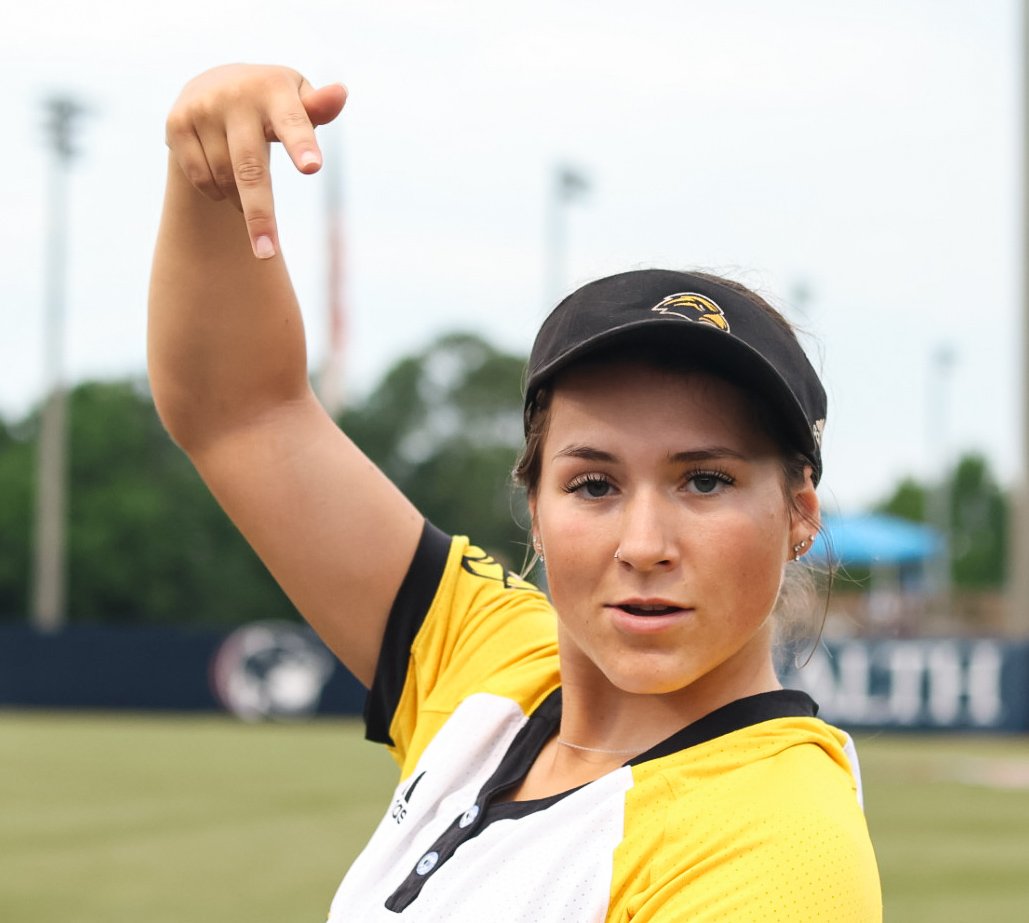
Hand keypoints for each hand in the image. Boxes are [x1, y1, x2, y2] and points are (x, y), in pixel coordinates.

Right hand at [165, 64, 346, 258]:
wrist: (214, 83)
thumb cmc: (273, 102)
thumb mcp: (297, 101)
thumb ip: (319, 108)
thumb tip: (340, 93)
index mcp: (274, 91)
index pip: (293, 122)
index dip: (301, 145)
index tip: (313, 168)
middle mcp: (235, 97)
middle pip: (250, 169)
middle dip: (260, 215)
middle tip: (268, 254)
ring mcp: (202, 109)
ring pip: (225, 179)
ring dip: (241, 200)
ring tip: (250, 194)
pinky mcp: (177, 123)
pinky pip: (201, 178)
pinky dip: (216, 192)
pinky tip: (224, 181)